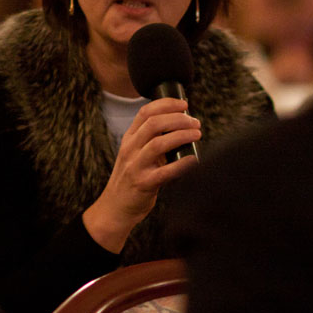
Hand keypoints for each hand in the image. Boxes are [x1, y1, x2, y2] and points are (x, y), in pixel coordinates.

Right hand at [83, 97, 199, 252]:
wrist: (115, 208)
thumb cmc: (132, 179)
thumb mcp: (135, 154)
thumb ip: (151, 140)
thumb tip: (181, 125)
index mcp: (129, 139)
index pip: (145, 112)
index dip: (166, 104)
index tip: (184, 104)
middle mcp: (130, 149)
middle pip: (154, 124)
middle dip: (178, 119)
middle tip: (195, 122)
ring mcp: (135, 166)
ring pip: (158, 143)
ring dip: (181, 135)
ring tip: (197, 134)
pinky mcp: (143, 184)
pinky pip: (165, 172)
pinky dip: (182, 164)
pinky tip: (194, 160)